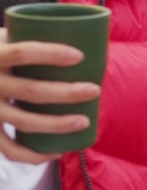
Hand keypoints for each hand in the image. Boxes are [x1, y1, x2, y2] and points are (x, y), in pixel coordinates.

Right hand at [0, 30, 94, 164]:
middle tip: (95, 90)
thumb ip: (31, 37)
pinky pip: (9, 149)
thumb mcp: (5, 40)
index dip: (50, 54)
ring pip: (24, 121)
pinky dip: (33, 155)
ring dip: (57, 125)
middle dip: (66, 93)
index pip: (21, 53)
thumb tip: (84, 34)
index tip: (80, 56)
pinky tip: (58, 152)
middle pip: (31, 91)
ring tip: (85, 122)